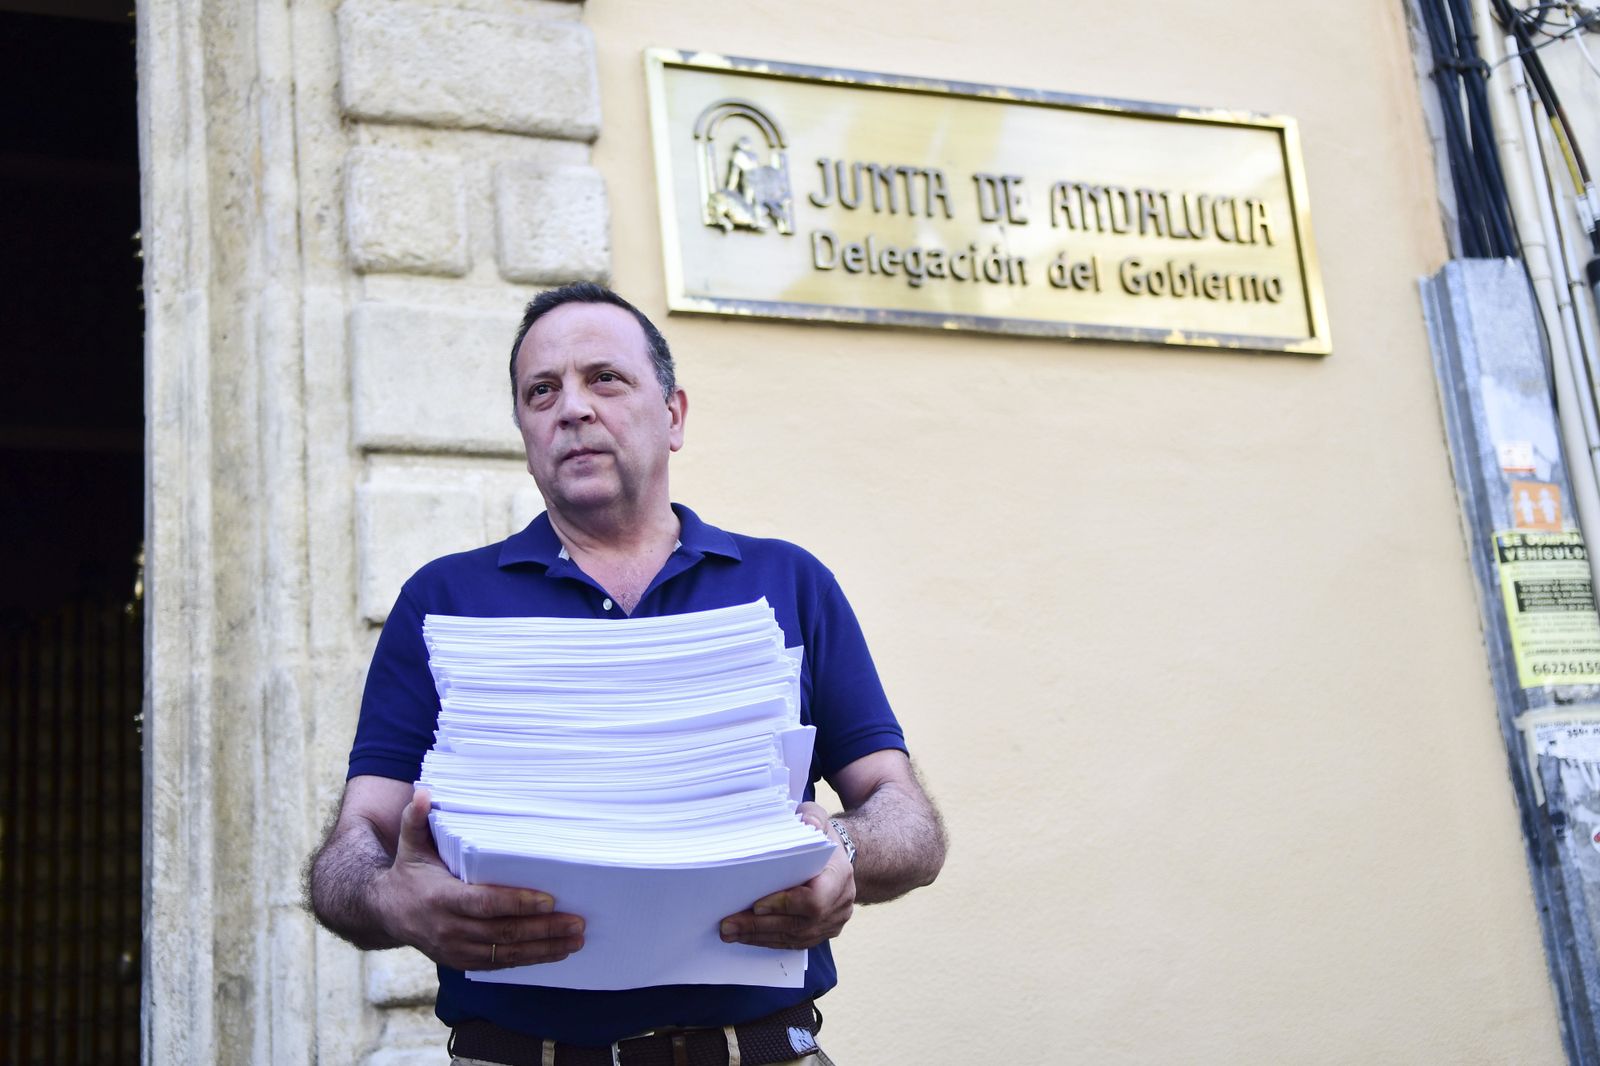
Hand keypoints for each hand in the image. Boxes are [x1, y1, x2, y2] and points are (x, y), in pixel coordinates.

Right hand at [372, 790, 585, 970]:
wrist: (385, 913)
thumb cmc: (408, 874)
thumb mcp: (410, 846)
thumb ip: (416, 819)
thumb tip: (424, 792)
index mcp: (441, 898)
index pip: (485, 903)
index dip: (518, 903)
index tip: (549, 900)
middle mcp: (450, 929)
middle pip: (504, 933)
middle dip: (543, 929)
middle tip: (577, 922)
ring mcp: (457, 950)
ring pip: (506, 954)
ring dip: (544, 948)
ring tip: (575, 940)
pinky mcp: (462, 962)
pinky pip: (500, 964)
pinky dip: (529, 960)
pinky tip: (554, 953)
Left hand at [718, 802, 853, 949]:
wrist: (836, 861)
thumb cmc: (820, 838)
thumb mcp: (818, 818)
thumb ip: (812, 816)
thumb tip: (807, 822)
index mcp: (839, 876)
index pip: (815, 900)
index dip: (785, 905)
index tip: (756, 905)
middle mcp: (840, 904)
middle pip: (798, 924)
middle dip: (760, 925)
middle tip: (728, 925)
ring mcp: (832, 923)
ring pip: (794, 937)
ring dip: (759, 936)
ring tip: (729, 932)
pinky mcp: (821, 934)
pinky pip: (794, 943)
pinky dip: (768, 940)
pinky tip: (746, 936)